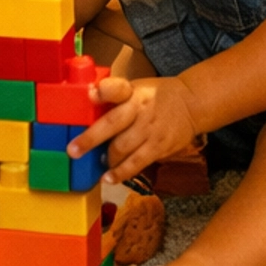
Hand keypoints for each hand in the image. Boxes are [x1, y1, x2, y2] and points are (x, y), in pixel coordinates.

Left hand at [69, 73, 199, 183]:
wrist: (192, 104)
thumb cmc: (156, 96)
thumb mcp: (137, 88)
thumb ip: (115, 96)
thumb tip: (87, 100)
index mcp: (133, 91)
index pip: (117, 88)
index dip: (104, 91)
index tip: (90, 94)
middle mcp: (141, 109)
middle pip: (113, 123)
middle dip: (91, 138)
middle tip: (73, 150)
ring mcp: (150, 130)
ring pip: (122, 147)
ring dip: (105, 158)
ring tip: (96, 162)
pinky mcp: (159, 147)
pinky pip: (137, 163)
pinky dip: (121, 173)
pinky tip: (109, 178)